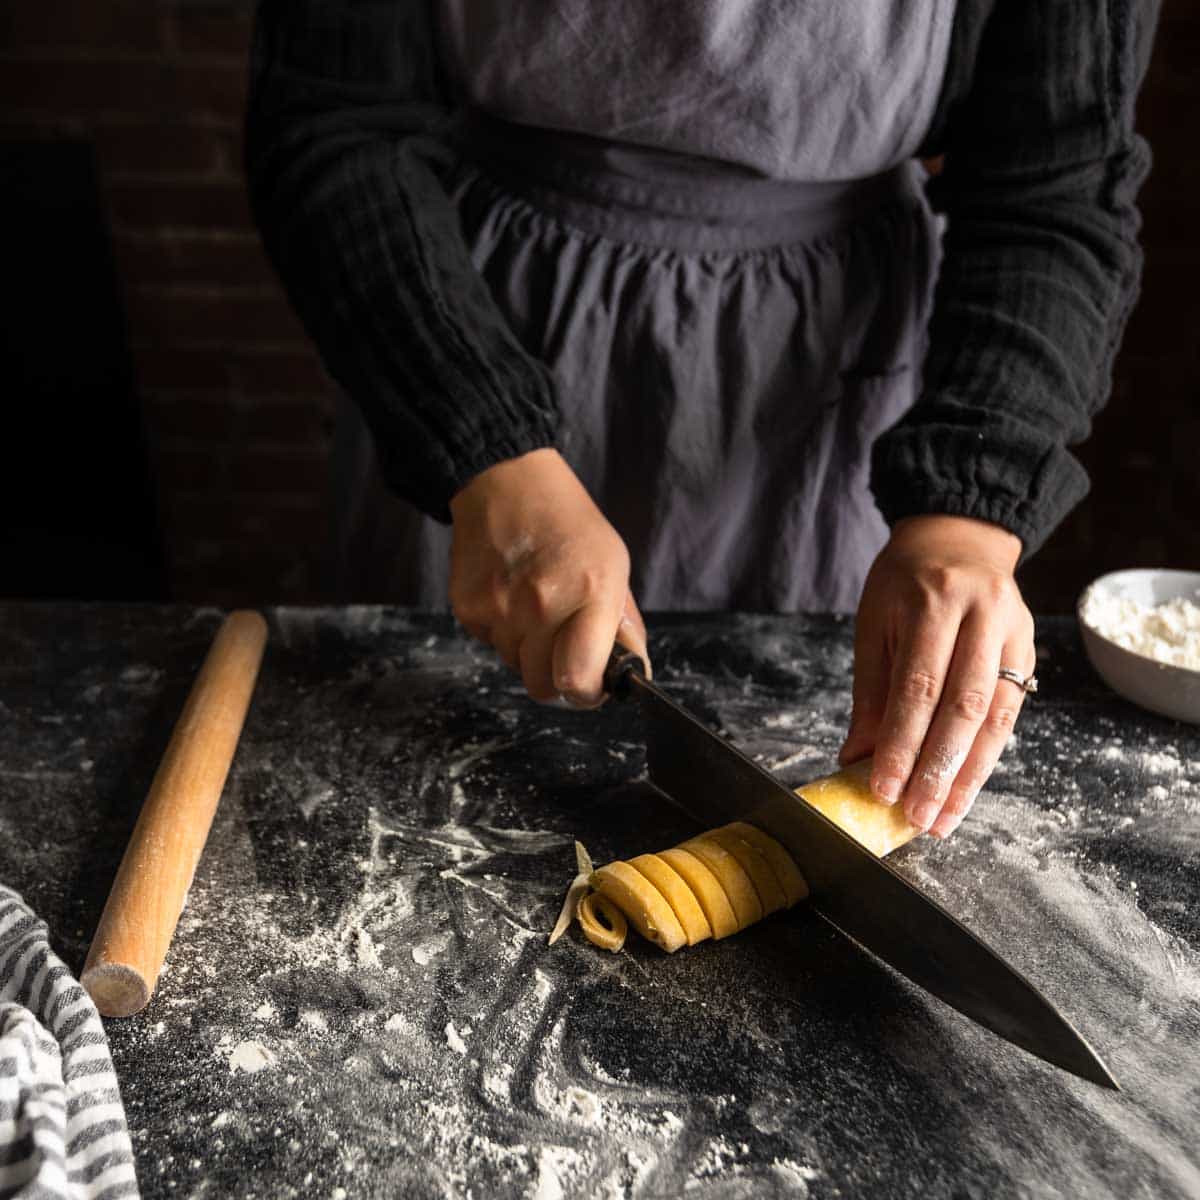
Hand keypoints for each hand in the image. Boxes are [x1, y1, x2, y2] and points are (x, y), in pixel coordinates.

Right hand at [448, 448, 649, 706]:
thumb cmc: (568, 524)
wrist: (505, 483)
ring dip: (528, 649)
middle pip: (542, 687)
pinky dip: (502, 631)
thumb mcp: (614, 564)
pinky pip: (490, 644)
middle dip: (556, 675)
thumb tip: (631, 674)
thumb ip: (623, 625)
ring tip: (535, 604)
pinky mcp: (468, 608)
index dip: (586, 694)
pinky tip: (510, 594)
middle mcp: (542, 604)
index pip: (579, 681)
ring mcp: (500, 608)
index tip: (590, 685)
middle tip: (563, 645)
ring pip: (515, 666)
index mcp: (591, 592)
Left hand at [838, 514, 1034, 837]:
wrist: (959, 537)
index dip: (901, 743)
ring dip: (969, 776)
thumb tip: (857, 759)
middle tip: (918, 817)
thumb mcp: (876, 624)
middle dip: (939, 770)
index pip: (918, 686)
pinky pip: (1010, 713)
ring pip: (995, 717)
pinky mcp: (1029, 650)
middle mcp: (982, 614)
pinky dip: (986, 756)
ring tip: (943, 819)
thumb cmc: (904, 583)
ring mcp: (1013, 632)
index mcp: (934, 601)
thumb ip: (872, 693)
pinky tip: (966, 789)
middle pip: (964, 706)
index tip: (883, 789)